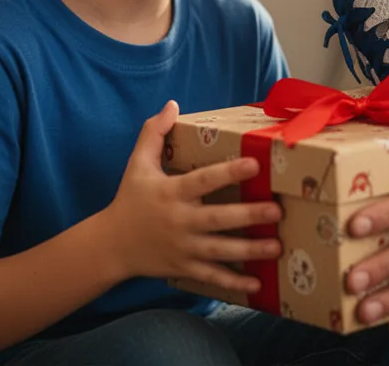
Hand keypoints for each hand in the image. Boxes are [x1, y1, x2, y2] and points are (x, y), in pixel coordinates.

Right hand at [102, 101, 281, 293]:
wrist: (111, 245)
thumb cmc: (130, 199)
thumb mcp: (137, 164)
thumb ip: (153, 133)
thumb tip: (172, 105)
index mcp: (171, 192)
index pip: (203, 180)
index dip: (228, 171)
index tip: (255, 163)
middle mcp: (180, 221)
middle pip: (218, 220)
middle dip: (248, 215)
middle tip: (276, 210)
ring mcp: (183, 247)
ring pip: (221, 251)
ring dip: (250, 251)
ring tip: (277, 246)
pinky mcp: (184, 267)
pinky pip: (212, 277)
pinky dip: (234, 283)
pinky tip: (258, 284)